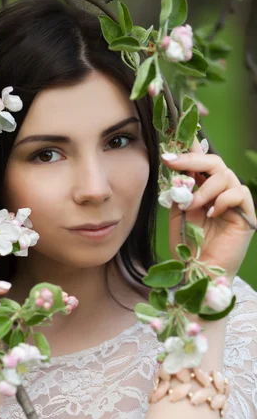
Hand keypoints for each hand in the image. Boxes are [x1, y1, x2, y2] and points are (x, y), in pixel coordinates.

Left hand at [164, 138, 255, 279]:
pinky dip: (222, 200)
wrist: (199, 271)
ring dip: (204, 189)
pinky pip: (239, 193)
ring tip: (191, 207)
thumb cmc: (189, 246)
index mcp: (204, 190)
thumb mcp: (178, 213)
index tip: (170, 148)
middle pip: (215, 163)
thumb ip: (180, 191)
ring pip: (225, 177)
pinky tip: (211, 214)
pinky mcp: (246, 214)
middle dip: (192, 160)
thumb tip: (177, 168)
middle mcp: (221, 192)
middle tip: (173, 163)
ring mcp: (235, 202)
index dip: (189, 151)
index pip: (201, 163)